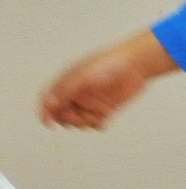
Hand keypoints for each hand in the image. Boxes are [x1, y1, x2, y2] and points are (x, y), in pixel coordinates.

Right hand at [40, 30, 176, 129]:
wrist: (137, 63)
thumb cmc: (108, 63)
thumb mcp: (83, 76)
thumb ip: (66, 90)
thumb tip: (49, 104)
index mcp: (66, 82)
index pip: (48, 100)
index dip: (45, 113)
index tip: (49, 123)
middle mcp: (76, 93)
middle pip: (62, 115)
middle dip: (68, 119)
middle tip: (79, 116)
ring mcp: (91, 102)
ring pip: (78, 121)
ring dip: (84, 122)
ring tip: (97, 114)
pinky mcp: (105, 108)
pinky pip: (95, 123)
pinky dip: (97, 124)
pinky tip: (105, 118)